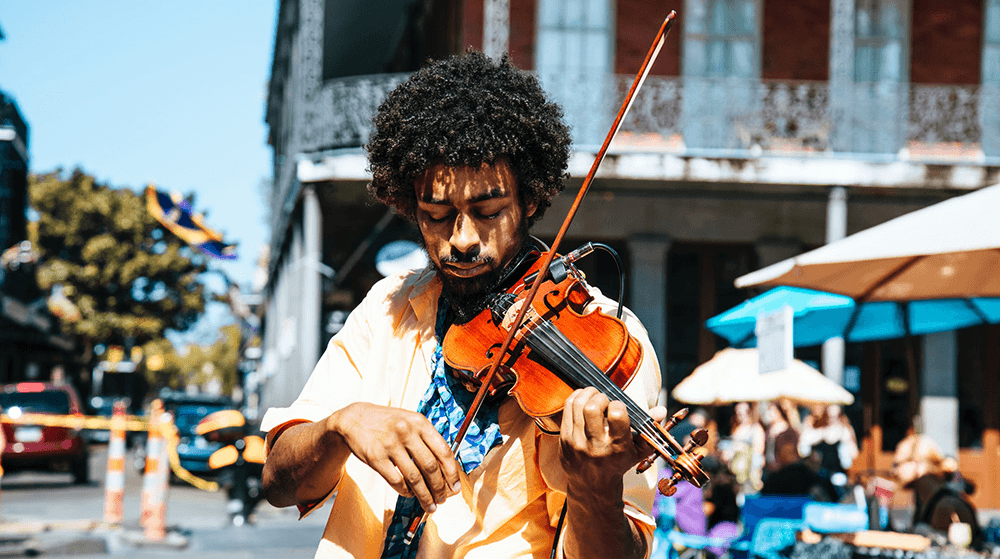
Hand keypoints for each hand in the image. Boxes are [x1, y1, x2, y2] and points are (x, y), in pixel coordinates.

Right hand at [329, 402, 461, 511]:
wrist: (355, 419)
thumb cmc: (388, 423)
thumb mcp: (410, 421)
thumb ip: (427, 440)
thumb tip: (446, 469)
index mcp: (420, 422)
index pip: (443, 451)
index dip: (452, 473)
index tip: (456, 487)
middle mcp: (407, 432)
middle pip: (430, 467)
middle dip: (439, 488)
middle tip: (442, 499)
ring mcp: (391, 445)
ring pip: (415, 478)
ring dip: (425, 495)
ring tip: (430, 505)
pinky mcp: (376, 458)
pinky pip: (396, 481)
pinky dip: (406, 491)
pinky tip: (410, 494)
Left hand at [558, 387, 665, 492]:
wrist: (592, 486)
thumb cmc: (619, 463)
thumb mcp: (639, 451)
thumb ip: (650, 429)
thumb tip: (660, 409)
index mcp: (617, 446)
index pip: (617, 415)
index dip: (618, 405)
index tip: (619, 408)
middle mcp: (595, 445)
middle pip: (593, 407)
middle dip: (600, 397)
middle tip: (605, 400)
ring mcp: (577, 442)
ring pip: (578, 404)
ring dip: (588, 394)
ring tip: (595, 397)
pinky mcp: (564, 439)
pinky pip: (567, 408)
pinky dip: (576, 398)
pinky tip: (583, 400)